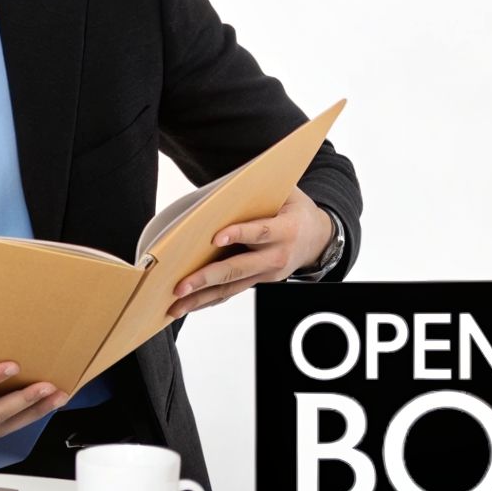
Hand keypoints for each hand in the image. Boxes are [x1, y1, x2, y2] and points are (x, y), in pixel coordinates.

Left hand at [169, 187, 332, 317]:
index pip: (260, 232)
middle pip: (238, 269)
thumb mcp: (288, 192)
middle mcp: (277, 256)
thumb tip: (227, 184)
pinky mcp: (259, 282)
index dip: (239, 234)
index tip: (216, 237)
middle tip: (181, 285)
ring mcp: (267, 274)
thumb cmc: (294, 209)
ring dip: (201, 298)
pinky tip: (188, 305)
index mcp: (286, 230)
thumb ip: (263, 188)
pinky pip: (231, 292)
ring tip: (175, 305)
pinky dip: (208, 300)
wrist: (316, 238)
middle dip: (207, 278)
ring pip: (231, 287)